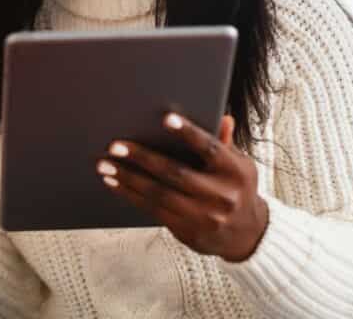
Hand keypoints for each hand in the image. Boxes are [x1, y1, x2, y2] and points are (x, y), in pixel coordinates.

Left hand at [97, 113, 268, 262]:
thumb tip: (223, 118)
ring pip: (159, 194)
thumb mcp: (238, 164)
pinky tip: (114, 183)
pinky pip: (154, 211)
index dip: (188, 133)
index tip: (166, 118)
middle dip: (142, 158)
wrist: (247, 235)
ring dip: (128, 178)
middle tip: (116, 146)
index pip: (210, 149)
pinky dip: (131, 195)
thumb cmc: (236, 188)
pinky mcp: (189, 231)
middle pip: (176, 173)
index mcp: (235, 172)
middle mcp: (221, 196)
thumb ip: (224, 143)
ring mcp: (204, 217)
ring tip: (105, 165)